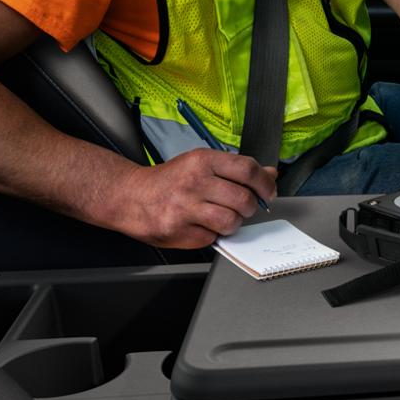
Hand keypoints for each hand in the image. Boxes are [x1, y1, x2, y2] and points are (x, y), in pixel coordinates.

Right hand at [105, 149, 278, 248]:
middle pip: (244, 199)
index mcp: (202, 161)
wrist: (129, 196)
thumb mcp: (201, 164)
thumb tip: (270, 174)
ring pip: (231, 222)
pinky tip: (201, 225)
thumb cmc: (169, 180)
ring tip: (222, 217)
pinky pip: (212, 238)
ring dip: (233, 223)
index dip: (265, 183)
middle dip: (249, 207)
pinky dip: (212, 234)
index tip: (268, 192)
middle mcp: (194, 183)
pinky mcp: (178, 231)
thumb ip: (235, 169)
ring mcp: (185, 209)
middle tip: (241, 206)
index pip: (247, 170)